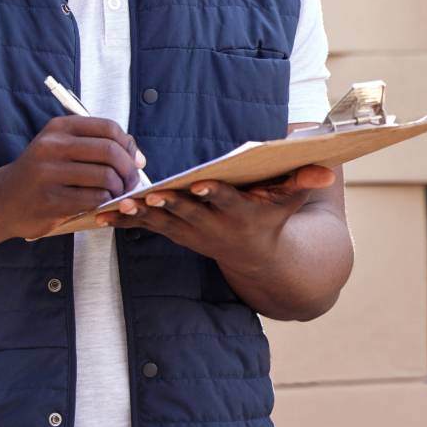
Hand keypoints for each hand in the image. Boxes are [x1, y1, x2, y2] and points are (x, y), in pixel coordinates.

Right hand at [0, 116, 145, 239]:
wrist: (1, 200)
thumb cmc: (42, 174)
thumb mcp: (63, 149)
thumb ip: (99, 146)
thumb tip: (138, 158)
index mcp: (60, 127)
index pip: (109, 128)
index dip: (129, 146)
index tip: (134, 161)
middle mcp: (52, 145)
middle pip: (110, 151)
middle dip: (129, 169)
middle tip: (131, 182)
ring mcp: (49, 172)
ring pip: (106, 176)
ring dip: (119, 189)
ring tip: (116, 194)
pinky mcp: (50, 199)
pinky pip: (94, 199)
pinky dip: (105, 202)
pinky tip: (100, 204)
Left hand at [97, 165, 335, 272]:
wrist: (258, 257)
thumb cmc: (274, 217)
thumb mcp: (291, 200)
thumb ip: (304, 182)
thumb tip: (328, 170)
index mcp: (240, 213)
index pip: (226, 201)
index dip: (213, 193)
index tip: (200, 183)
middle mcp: (213, 226)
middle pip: (188, 213)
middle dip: (168, 204)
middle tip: (147, 196)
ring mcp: (192, 233)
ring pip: (161, 223)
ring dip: (138, 216)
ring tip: (115, 207)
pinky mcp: (176, 233)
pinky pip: (146, 227)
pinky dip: (124, 221)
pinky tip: (98, 215)